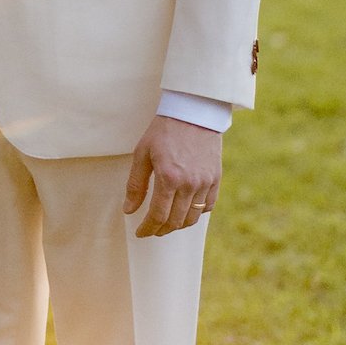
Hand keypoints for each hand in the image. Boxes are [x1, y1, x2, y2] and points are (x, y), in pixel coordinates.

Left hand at [123, 114, 221, 237]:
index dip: (148, 228)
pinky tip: (185, 210)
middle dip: (161, 230)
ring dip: (178, 225)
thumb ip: (135, 184)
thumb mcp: (142, 153)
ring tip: (167, 223)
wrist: (193, 112)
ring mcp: (205, 182)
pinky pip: (207, 206)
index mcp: (169, 178)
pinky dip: (196, 213)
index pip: (158, 216)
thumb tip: (129, 210)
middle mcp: (189, 184)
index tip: (140, 233)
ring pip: (192, 217)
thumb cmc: (164, 130)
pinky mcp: (216, 178)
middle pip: (175, 221)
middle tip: (152, 229)